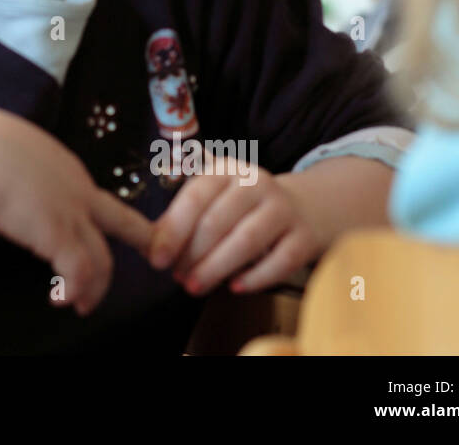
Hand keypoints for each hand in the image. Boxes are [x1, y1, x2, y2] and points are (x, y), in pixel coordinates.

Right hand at [0, 106, 153, 316]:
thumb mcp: (5, 148)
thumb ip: (15, 165)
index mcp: (63, 166)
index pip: (92, 195)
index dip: (97, 216)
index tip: (98, 227)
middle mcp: (76, 188)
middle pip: (122, 220)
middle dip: (142, 238)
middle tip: (152, 252)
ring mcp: (71, 212)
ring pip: (102, 258)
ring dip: (95, 287)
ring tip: (82, 304)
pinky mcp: (59, 235)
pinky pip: (79, 273)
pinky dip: (73, 291)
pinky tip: (60, 299)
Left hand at [147, 155, 322, 296]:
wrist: (307, 207)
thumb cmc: (246, 208)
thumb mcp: (216, 199)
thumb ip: (184, 218)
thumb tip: (152, 245)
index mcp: (226, 171)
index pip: (194, 197)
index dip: (173, 230)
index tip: (156, 258)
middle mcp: (256, 184)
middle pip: (217, 221)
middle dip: (191, 254)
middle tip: (177, 277)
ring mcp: (283, 209)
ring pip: (246, 241)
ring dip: (215, 268)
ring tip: (195, 286)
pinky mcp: (305, 237)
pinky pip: (279, 261)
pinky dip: (255, 278)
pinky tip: (235, 287)